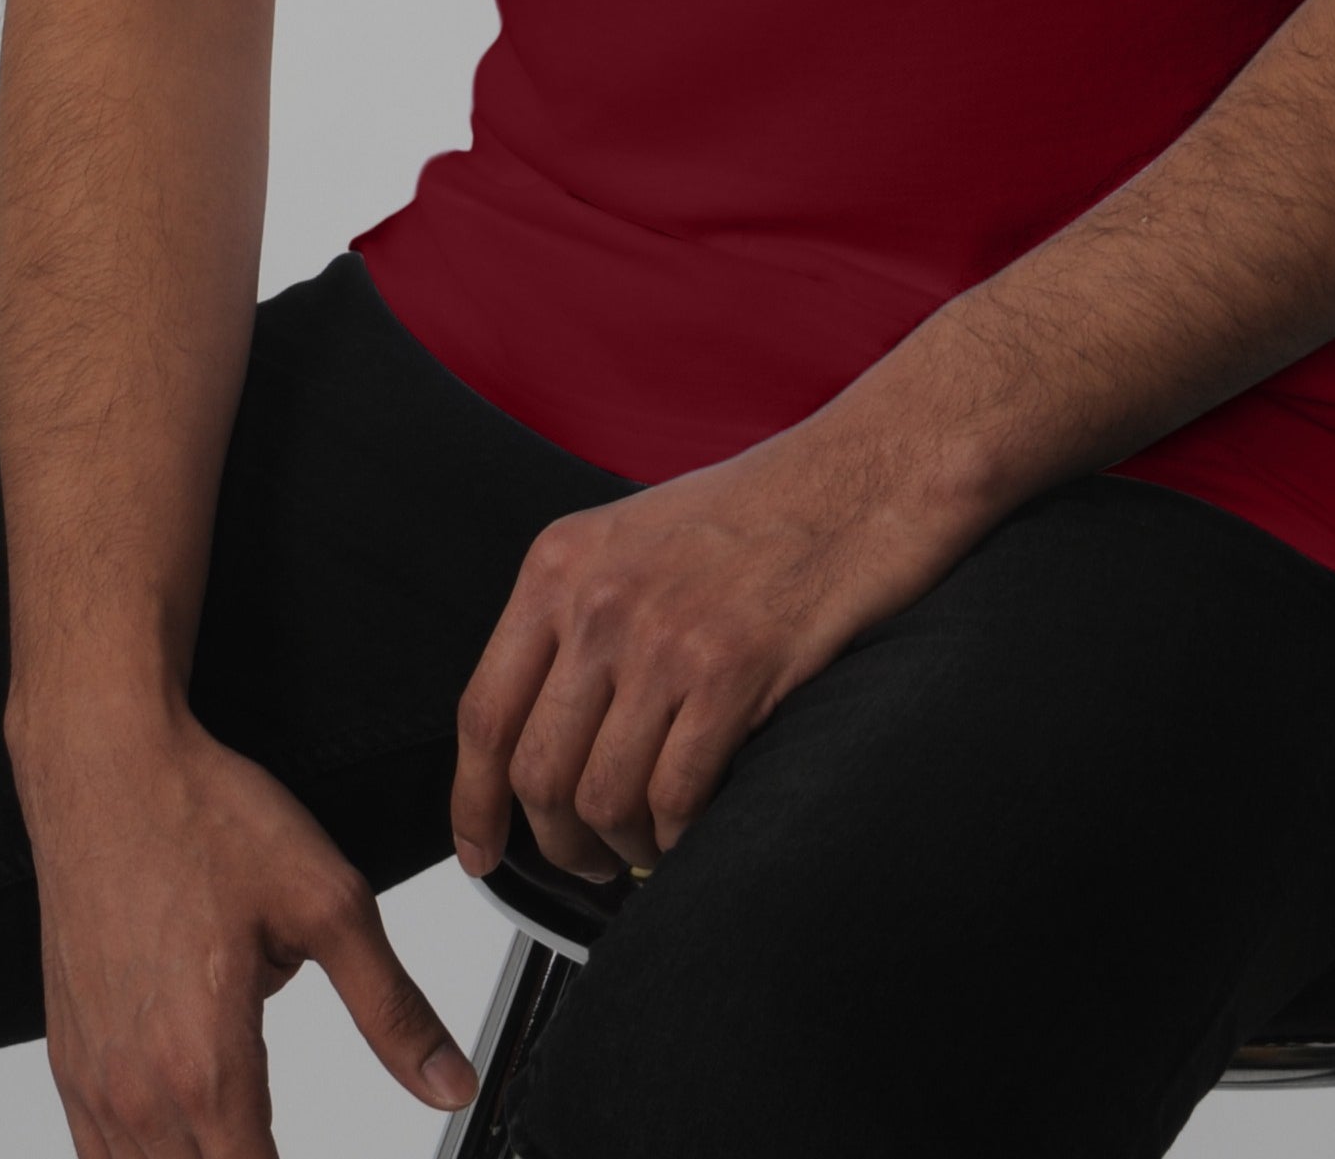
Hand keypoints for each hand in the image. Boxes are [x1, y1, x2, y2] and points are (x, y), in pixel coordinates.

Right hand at [16, 703, 476, 1156]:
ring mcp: (92, 1080)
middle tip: (283, 1139)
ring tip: (249, 1139)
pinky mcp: (68, 1058)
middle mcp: (138, 1091)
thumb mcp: (327, 904)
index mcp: (206, 1065)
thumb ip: (392, 1009)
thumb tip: (449, 1082)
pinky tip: (183, 1137)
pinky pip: (97, 1154)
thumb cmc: (202, 819)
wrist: (105, 766)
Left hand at [450, 425, 977, 883]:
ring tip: (649, 845)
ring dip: (623, 847)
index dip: (472, 800)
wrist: (862, 473)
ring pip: (604, 798)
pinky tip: (696, 826)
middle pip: (538, 771)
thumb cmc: (760, 510)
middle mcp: (601, 599)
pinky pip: (678, 797)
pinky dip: (680, 836)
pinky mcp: (734, 669)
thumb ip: (579, 620)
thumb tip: (543, 734)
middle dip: (558, 843)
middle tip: (589, 861)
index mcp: (562, 563)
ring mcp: (665, 635)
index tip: (480, 851)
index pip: (484, 710)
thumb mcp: (634, 539)